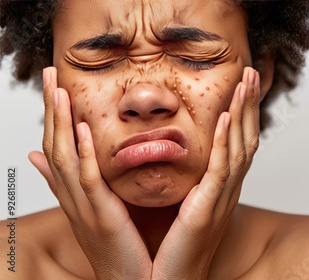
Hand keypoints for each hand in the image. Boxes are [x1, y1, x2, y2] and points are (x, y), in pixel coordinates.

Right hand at [29, 67, 152, 279]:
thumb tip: (41, 158)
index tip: (52, 86)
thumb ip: (72, 184)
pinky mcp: (102, 216)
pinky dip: (82, 154)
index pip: (56, 148)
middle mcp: (73, 198)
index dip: (51, 116)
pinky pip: (88, 181)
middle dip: (50, 109)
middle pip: (54, 146)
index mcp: (74, 195)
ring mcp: (84, 207)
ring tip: (58, 89)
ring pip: (65, 158)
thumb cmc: (116, 247)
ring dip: (60, 122)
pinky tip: (80, 129)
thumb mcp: (91, 210)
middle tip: (48, 74)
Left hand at [152, 67, 260, 278]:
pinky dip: (226, 142)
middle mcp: (228, 190)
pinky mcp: (207, 210)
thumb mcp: (185, 206)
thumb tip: (188, 161)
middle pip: (246, 138)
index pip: (238, 142)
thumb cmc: (175, 248)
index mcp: (221, 188)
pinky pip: (221, 170)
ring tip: (245, 83)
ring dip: (243, 113)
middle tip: (251, 73)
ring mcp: (221, 200)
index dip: (243, 112)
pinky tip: (227, 118)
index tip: (241, 84)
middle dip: (249, 104)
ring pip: (240, 148)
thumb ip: (191, 182)